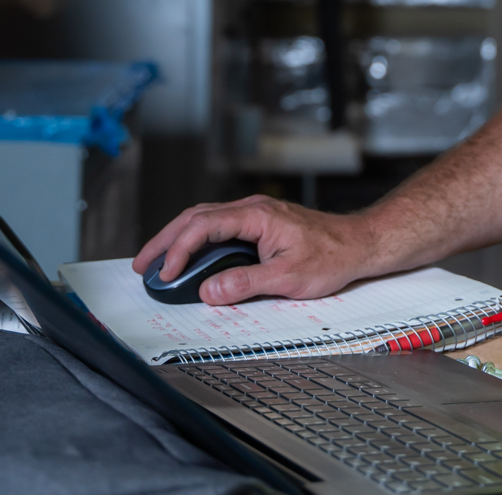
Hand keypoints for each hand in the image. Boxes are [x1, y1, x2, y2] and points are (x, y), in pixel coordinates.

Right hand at [131, 195, 384, 304]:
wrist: (358, 244)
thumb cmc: (331, 256)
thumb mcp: (288, 278)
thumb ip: (245, 284)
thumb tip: (209, 290)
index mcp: (256, 216)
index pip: (203, 226)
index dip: (178, 250)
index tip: (165, 273)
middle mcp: (251, 209)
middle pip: (195, 217)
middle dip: (165, 240)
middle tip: (142, 264)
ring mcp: (254, 214)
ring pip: (204, 219)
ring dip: (178, 238)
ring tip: (157, 262)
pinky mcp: (258, 224)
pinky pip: (218, 226)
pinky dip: (196, 240)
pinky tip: (189, 256)